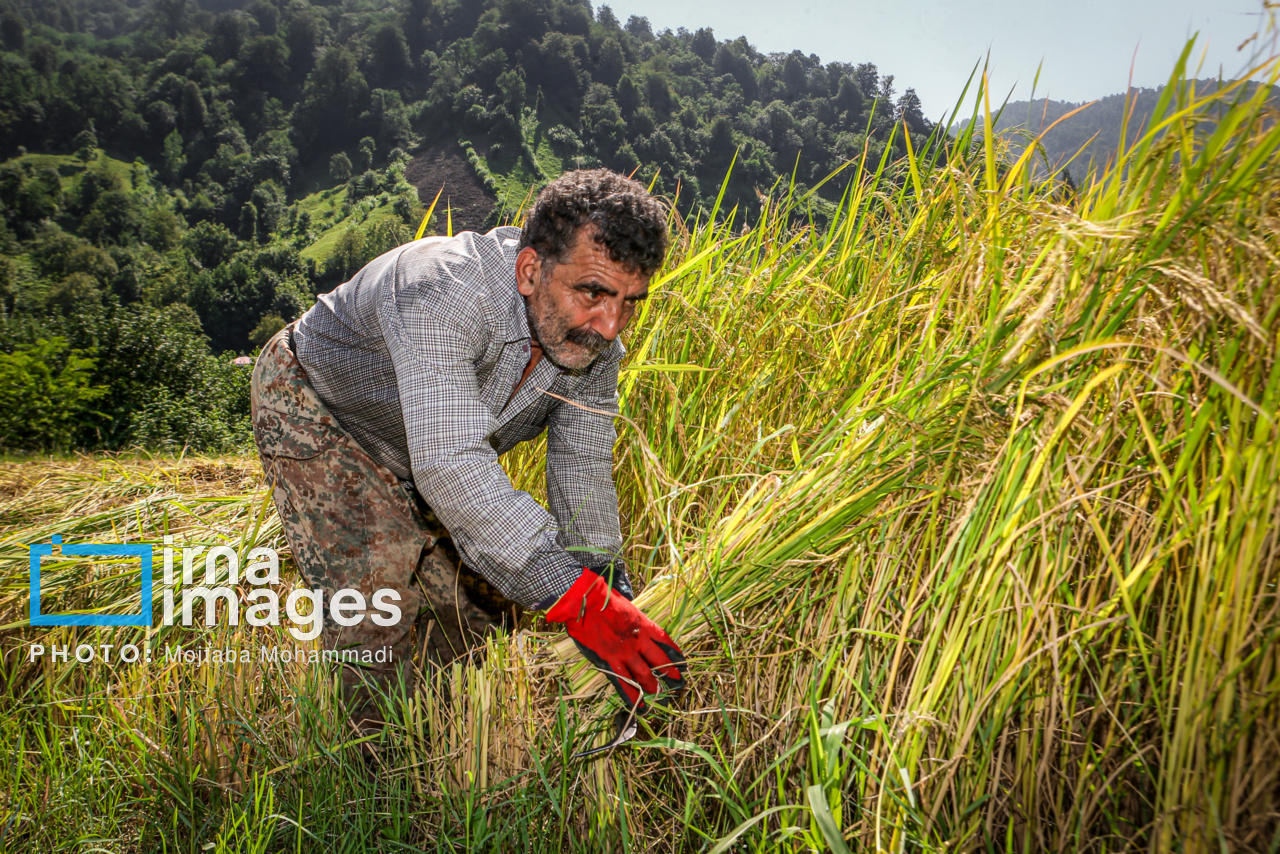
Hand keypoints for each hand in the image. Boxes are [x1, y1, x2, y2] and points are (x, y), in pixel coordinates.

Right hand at [545, 567, 686, 712]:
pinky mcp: (609, 661)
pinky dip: (632, 696)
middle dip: (670, 673)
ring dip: (652, 686)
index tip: (682, 663)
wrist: (586, 602)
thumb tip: (638, 625)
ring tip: (657, 693)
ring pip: (644, 675)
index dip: (675, 654)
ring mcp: (625, 653)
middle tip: (677, 682)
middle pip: (659, 661)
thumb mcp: (628, 607)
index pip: (665, 642)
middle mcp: (639, 642)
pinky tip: (639, 705)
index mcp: (645, 626)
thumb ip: (635, 621)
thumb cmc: (605, 600)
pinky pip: (623, 682)